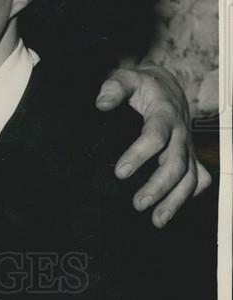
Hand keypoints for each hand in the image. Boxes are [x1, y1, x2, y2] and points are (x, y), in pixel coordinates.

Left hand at [95, 65, 211, 227]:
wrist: (166, 87)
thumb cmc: (142, 86)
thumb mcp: (127, 78)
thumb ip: (114, 88)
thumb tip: (101, 104)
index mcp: (164, 113)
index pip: (155, 136)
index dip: (139, 154)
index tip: (120, 172)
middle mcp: (180, 133)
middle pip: (176, 163)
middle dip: (158, 186)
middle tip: (138, 204)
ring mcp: (187, 147)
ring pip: (190, 177)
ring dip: (175, 201)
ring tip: (156, 220)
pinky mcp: (190, 157)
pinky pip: (197, 180)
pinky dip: (187, 197)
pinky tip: (169, 212)